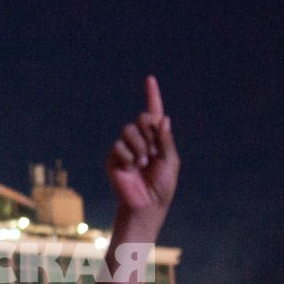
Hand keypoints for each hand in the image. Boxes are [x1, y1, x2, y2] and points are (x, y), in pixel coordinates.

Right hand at [105, 75, 179, 220]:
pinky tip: (131, 168)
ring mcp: (125, 148)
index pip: (154, 113)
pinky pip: (119, 146)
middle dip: (149, 132)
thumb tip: (163, 118)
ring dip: (140, 146)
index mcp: (156, 139)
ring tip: (143, 163)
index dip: (152, 96)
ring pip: (129, 130)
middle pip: (141, 118)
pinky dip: (128, 156)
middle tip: (152, 151)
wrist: (147, 205)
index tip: (150, 79)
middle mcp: (140, 140)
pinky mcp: (113, 158)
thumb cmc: (162, 186)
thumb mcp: (171, 161)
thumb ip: (166, 140)